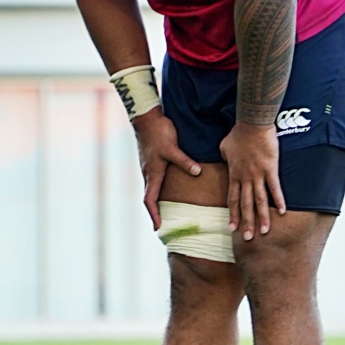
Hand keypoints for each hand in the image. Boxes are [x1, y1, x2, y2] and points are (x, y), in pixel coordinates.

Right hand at [132, 111, 200, 230]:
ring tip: (166, 211)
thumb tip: (197, 172)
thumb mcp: (172, 148)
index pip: (150, 200)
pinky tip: (168, 189)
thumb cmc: (158, 133)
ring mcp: (149, 167)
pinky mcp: (151, 161)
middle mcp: (148, 173)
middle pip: (150, 198)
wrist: (146, 117)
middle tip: (164, 224)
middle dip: (155, 212)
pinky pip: (154, 180)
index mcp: (153, 173)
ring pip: (152, 189)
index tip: (159, 228)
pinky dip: (159, 190)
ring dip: (157, 201)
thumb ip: (185, 161)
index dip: (154, 215)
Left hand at [218, 122, 284, 240]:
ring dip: (262, 217)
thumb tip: (225, 158)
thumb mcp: (224, 147)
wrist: (252, 124)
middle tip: (247, 238)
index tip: (233, 228)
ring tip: (264, 232)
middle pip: (246, 204)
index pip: (233, 199)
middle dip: (246, 222)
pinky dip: (279, 201)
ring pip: (260, 200)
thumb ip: (225, 157)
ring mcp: (258, 175)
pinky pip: (275, 188)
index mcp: (234, 174)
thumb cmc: (238, 133)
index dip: (233, 214)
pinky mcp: (271, 169)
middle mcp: (245, 178)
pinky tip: (282, 212)